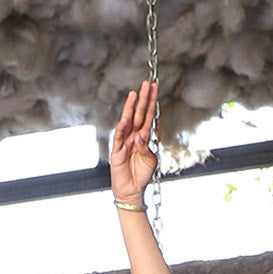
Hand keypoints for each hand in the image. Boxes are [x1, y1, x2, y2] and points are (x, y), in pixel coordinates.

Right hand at [110, 80, 158, 202]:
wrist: (132, 189)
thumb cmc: (142, 174)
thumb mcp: (150, 159)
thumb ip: (148, 146)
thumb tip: (142, 135)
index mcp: (144, 137)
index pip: (149, 116)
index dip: (151, 102)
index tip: (155, 88)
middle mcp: (134, 136)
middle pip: (139, 114)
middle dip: (143, 99)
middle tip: (147, 83)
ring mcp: (125, 141)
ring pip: (128, 121)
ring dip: (131, 107)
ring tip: (135, 93)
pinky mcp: (117, 151)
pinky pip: (119, 136)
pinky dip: (123, 127)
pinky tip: (126, 116)